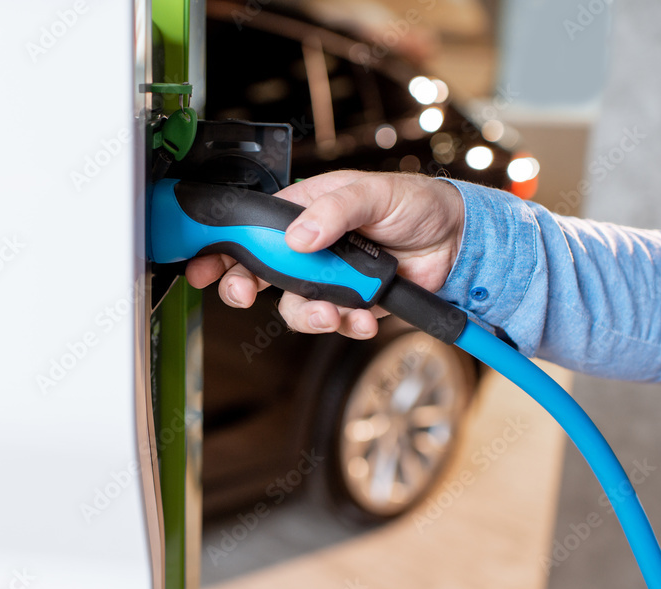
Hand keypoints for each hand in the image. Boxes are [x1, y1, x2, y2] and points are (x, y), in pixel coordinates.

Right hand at [184, 170, 465, 338]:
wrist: (458, 244)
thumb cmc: (414, 204)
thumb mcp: (373, 192)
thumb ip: (334, 211)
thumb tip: (299, 237)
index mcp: (303, 212)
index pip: (250, 229)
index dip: (221, 247)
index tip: (203, 266)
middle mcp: (307, 248)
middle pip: (256, 274)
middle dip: (245, 288)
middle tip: (245, 294)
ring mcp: (326, 279)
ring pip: (292, 307)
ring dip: (309, 314)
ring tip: (335, 311)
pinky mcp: (348, 305)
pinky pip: (331, 323)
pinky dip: (347, 324)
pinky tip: (365, 316)